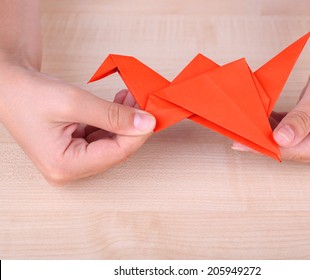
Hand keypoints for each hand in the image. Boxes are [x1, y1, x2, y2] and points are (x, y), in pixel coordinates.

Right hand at [0, 64, 155, 184]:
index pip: (115, 154)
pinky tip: (121, 103)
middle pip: (115, 151)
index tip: (152, 115)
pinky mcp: (74, 149)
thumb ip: (113, 115)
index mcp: (64, 166)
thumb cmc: (29, 94)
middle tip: (145, 103)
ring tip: (132, 97)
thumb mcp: (75, 103)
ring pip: (111, 143)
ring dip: (125, 121)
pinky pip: (102, 137)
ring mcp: (72, 161)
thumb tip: (146, 123)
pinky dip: (114, 121)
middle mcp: (68, 169)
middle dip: (133, 127)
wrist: (8, 86)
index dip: (138, 134)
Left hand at [233, 40, 309, 161]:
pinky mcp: (308, 129)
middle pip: (290, 149)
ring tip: (242, 125)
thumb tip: (281, 139)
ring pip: (284, 141)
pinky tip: (255, 119)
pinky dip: (270, 124)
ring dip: (264, 133)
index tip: (245, 143)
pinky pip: (284, 130)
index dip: (270, 147)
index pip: (298, 151)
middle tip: (238, 134)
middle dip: (265, 141)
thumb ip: (302, 119)